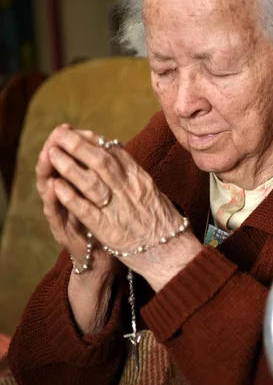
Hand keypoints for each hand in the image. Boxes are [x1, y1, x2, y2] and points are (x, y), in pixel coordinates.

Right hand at [36, 125, 116, 281]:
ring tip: (49, 154)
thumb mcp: (108, 196)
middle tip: (56, 135)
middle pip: (54, 169)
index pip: (68, 160)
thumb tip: (111, 147)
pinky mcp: (62, 231)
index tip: (68, 127)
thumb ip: (105, 175)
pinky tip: (53, 186)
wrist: (105, 257)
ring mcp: (61, 214)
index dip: (67, 143)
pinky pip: (56, 213)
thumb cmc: (108, 222)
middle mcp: (65, 198)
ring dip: (49, 170)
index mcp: (77, 187)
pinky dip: (54, 200)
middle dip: (55, 150)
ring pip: (49, 188)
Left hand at [46, 126, 201, 290]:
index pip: (115, 153)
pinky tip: (56, 186)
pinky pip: (86, 210)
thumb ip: (133, 176)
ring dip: (69, 166)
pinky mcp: (109, 230)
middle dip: (78, 146)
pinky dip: (70, 197)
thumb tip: (117, 157)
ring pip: (91, 182)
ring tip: (52, 154)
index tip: (78, 133)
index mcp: (140, 179)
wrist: (173, 252)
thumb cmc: (163, 222)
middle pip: (101, 161)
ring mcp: (119, 209)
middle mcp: (130, 190)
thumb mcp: (152, 191)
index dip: (94, 141)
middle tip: (60, 135)